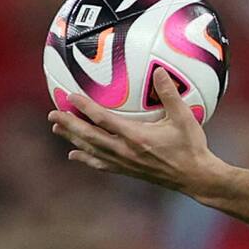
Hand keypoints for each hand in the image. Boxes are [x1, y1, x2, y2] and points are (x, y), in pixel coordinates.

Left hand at [49, 67, 223, 194]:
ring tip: (57, 129)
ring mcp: (125, 163)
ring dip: (73, 139)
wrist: (195, 177)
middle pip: (90, 136)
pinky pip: (101, 164)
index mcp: (136, 137)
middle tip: (52, 114)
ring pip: (92, 150)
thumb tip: (159, 70)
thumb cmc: (191, 146)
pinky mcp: (128, 171)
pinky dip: (86, 158)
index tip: (71, 96)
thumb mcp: (184, 118)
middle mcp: (125, 151)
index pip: (103, 120)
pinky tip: (75, 155)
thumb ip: (170, 94)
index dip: (85, 108)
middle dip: (69, 124)